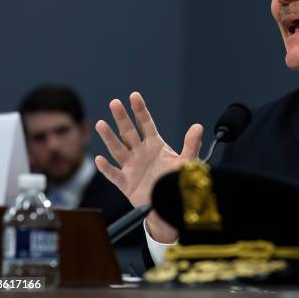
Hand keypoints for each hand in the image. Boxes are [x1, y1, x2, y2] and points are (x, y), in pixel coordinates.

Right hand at [95, 91, 203, 242]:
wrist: (169, 203)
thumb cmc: (176, 181)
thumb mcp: (187, 162)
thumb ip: (191, 145)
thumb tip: (198, 126)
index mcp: (154, 145)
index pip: (145, 124)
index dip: (140, 110)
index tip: (134, 96)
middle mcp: (140, 153)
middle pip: (128, 132)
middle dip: (122, 118)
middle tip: (115, 103)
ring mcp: (131, 167)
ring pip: (118, 150)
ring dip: (109, 138)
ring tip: (101, 124)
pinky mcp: (126, 183)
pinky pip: (114, 175)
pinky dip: (106, 168)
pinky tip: (99, 159)